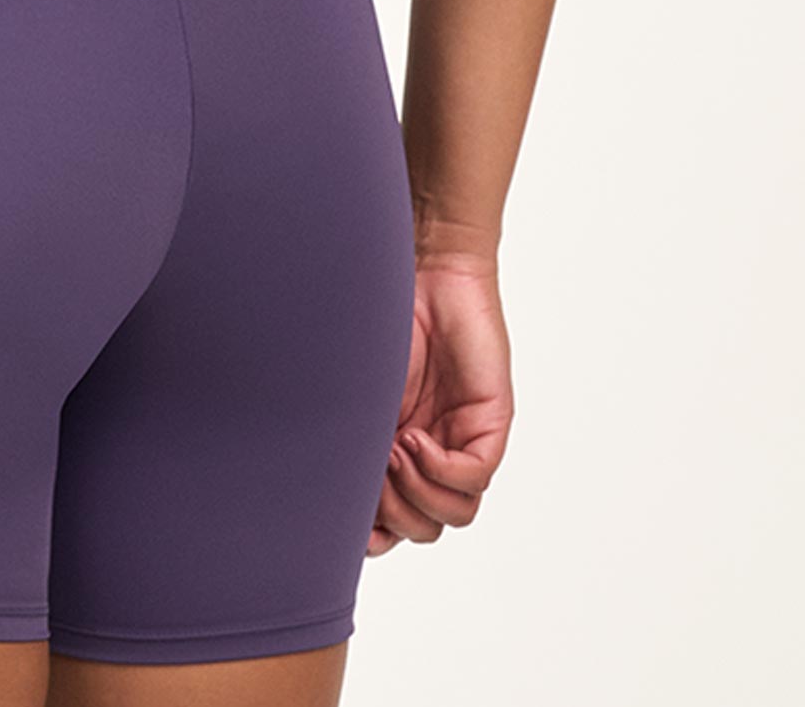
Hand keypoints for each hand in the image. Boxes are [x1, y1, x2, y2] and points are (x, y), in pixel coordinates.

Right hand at [369, 251, 511, 552]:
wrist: (418, 269)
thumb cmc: (379, 317)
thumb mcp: (352, 390)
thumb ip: (342, 437)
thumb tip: (315, 490)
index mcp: (394, 448)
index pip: (393, 521)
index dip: (371, 534)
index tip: (348, 525)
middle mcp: (431, 452)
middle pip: (422, 527)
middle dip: (392, 513)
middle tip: (373, 472)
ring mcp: (462, 440)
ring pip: (453, 514)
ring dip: (418, 495)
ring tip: (395, 451)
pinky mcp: (490, 424)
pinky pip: (475, 478)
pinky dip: (442, 471)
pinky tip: (416, 439)